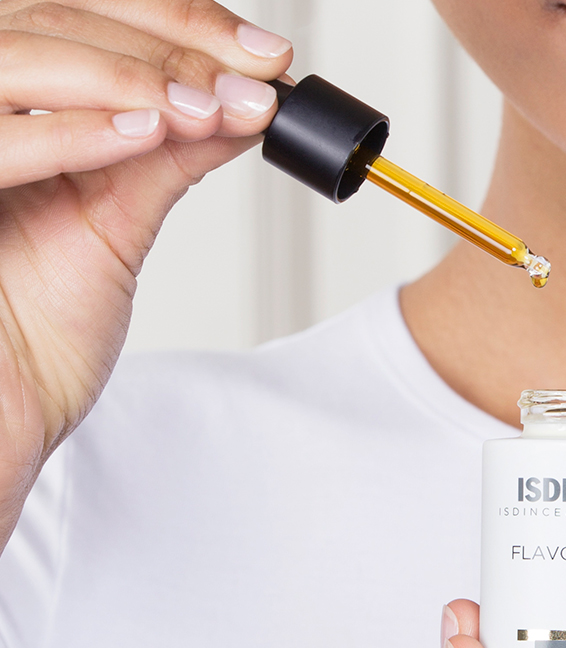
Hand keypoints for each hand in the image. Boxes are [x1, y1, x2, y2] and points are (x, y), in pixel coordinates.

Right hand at [0, 0, 292, 544]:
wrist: (2, 412)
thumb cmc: (38, 334)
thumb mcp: (114, 226)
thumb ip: (166, 158)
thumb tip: (243, 104)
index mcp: (14, 109)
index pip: (84, 17)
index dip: (174, 22)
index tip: (261, 57)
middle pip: (55, 16)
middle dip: (168, 42)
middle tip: (252, 77)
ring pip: (20, 56)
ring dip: (132, 76)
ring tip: (209, 106)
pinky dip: (80, 131)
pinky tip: (151, 131)